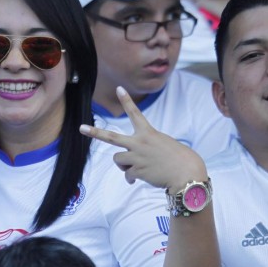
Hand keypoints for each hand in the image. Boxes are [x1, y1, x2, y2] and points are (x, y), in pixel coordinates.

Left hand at [79, 86, 206, 192]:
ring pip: (118, 160)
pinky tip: (142, 178)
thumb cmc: (179, 159)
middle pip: (111, 137)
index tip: (119, 88)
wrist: (186, 173)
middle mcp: (139, 143)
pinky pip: (127, 175)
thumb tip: (130, 163)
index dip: (127, 100)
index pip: (135, 113)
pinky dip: (132, 178)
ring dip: (124, 165)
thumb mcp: (163, 145)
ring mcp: (136, 157)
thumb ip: (145, 148)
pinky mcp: (137, 171)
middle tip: (81, 128)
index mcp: (148, 133)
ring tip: (137, 167)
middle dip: (95, 132)